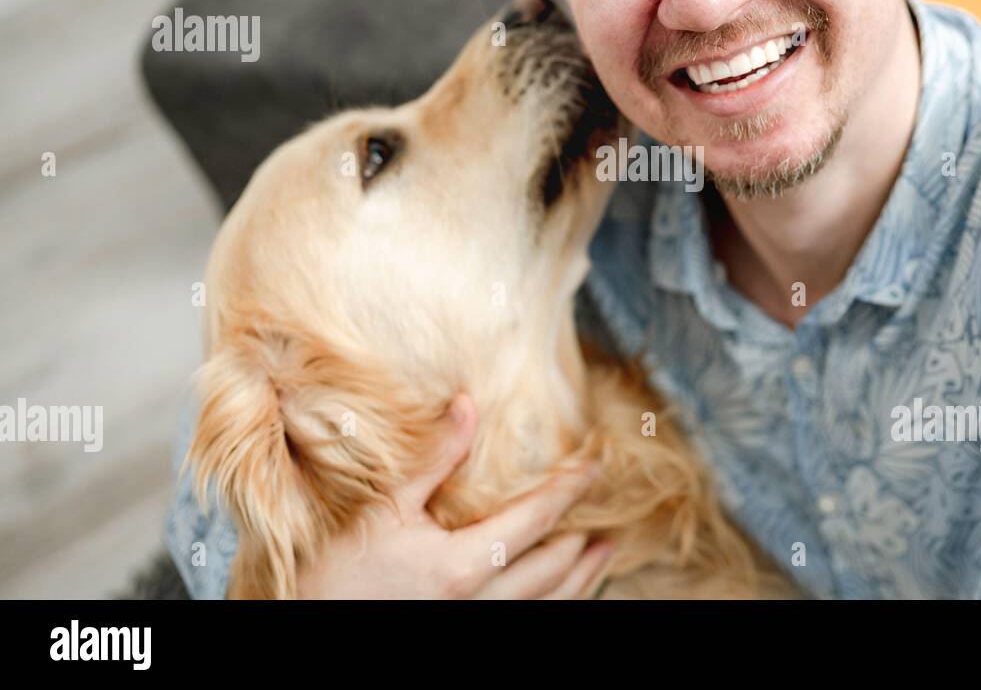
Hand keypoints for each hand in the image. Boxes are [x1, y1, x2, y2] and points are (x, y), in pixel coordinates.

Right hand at [295, 394, 612, 598]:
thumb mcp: (385, 509)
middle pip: (554, 568)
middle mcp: (481, 603)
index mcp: (462, 565)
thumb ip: (434, 460)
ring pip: (551, 603)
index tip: (596, 465)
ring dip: (582, 576)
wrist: (310, 627)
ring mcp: (479, 624)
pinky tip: (563, 588)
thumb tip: (466, 406)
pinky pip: (530, 617)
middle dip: (584, 537)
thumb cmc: (340, 575)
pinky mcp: (472, 635)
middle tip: (608, 509)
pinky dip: (557, 600)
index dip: (571, 490)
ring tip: (605, 551)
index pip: (535, 521)